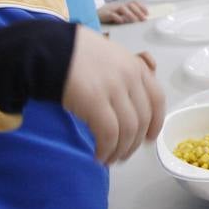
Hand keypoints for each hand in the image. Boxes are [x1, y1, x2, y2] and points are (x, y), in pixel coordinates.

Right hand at [62, 26, 164, 164]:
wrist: (50, 48)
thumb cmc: (78, 54)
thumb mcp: (112, 58)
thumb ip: (126, 75)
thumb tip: (135, 101)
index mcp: (137, 67)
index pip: (157, 99)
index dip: (156, 122)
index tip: (148, 138)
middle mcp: (130, 78)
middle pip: (143, 119)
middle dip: (134, 143)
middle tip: (123, 155)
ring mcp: (114, 89)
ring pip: (128, 130)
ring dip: (120, 150)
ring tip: (109, 159)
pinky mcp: (94, 101)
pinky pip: (109, 133)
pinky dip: (107, 149)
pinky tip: (99, 155)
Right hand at [98, 0, 148, 23]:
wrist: (95, 13)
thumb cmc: (110, 14)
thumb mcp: (120, 13)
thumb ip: (128, 15)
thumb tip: (139, 19)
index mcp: (124, 5)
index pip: (134, 3)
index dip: (141, 7)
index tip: (147, 13)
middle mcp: (119, 6)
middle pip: (130, 5)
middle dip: (138, 11)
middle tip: (144, 19)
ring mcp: (113, 9)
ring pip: (122, 8)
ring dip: (130, 14)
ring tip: (135, 21)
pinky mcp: (106, 14)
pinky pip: (112, 14)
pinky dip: (117, 17)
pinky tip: (121, 21)